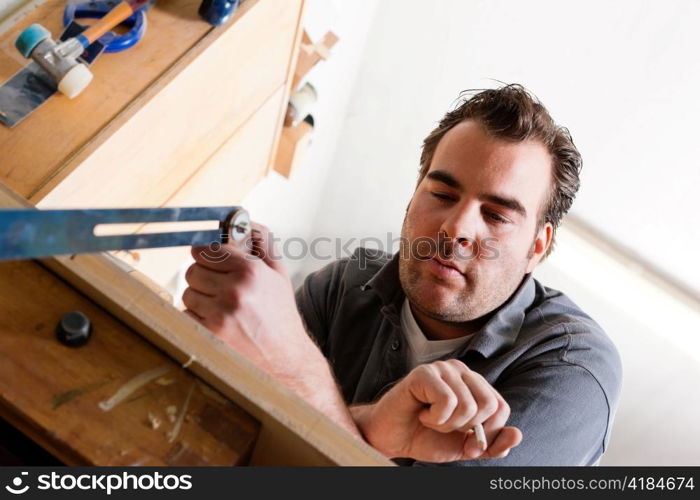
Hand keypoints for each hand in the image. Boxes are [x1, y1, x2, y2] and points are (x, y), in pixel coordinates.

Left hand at [182, 224, 363, 436]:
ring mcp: (219, 314)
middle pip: (193, 271)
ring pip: (187, 294)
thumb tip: (245, 223)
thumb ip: (261, 245)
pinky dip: (195, 320)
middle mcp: (234, 291)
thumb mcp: (279, 275)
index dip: (206, 255)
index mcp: (251, 271)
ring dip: (199, 300)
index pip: (208, 249)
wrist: (286, 361)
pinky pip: (185, 316)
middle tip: (217, 289)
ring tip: (221, 310)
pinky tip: (216, 325)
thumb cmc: (281, 318)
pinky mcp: (208, 335)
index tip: (207, 259)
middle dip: (203, 278)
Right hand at [353, 359, 521, 461]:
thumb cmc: (426, 437)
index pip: (501, 407)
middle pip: (489, 405)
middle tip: (445, 427)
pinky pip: (447, 401)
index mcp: (474, 384)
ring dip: (447, 424)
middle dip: (468, 428)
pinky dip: (435, 418)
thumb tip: (516, 435)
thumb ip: (491, 444)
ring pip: (468, 405)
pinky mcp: (424, 373)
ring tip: (431, 419)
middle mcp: (461, 371)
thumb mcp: (464, 446)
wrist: (392, 438)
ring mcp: (442, 369)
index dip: (487, 432)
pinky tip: (422, 413)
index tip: (465, 440)